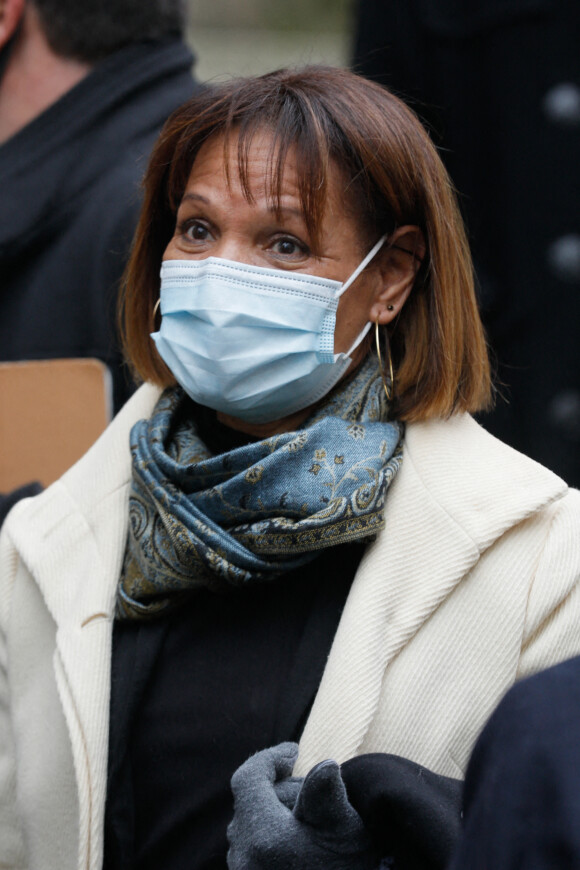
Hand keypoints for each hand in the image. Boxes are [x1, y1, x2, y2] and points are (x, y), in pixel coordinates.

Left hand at [227, 742, 377, 869]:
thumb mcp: (345, 830)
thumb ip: (327, 794)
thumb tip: (325, 765)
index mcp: (262, 837)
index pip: (247, 778)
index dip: (269, 758)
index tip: (294, 753)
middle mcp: (242, 857)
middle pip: (250, 801)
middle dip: (279, 788)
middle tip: (314, 795)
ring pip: (249, 824)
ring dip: (275, 813)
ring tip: (311, 825)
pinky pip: (249, 847)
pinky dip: (269, 834)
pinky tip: (298, 843)